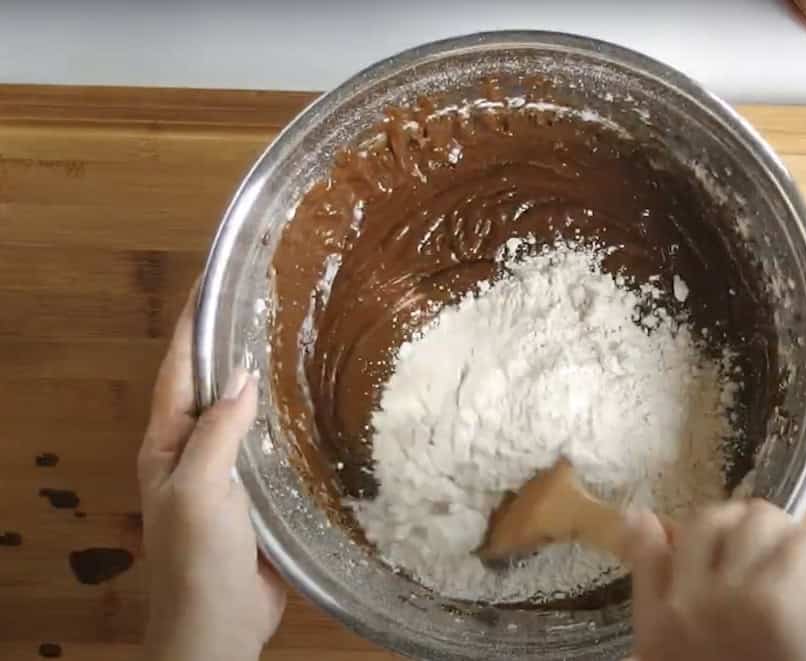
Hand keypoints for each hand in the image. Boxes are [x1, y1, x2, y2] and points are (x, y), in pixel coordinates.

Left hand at [138, 288, 285, 660]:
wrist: (219, 623)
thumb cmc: (197, 556)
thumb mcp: (200, 487)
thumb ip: (219, 430)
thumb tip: (243, 374)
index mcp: (167, 441)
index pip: (179, 367)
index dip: (193, 323)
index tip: (214, 279)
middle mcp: (195, 448)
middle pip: (212, 383)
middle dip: (231, 341)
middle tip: (267, 298)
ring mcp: (229, 471)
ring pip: (246, 412)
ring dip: (265, 377)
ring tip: (296, 336)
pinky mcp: (261, 493)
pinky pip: (273, 444)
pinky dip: (289, 418)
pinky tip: (315, 403)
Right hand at [626, 500, 805, 660]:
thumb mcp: (683, 660)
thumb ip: (668, 630)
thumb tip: (644, 552)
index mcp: (658, 631)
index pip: (645, 553)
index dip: (652, 532)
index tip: (651, 520)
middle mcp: (687, 603)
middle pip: (706, 521)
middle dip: (738, 526)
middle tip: (766, 551)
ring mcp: (732, 594)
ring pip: (757, 520)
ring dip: (785, 535)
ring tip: (804, 563)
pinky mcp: (779, 593)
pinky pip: (804, 542)